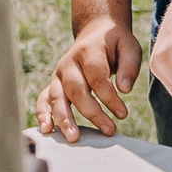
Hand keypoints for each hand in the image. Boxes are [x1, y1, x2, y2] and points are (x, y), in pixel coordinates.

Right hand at [35, 15, 141, 141]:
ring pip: (57, 97)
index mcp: (88, 51)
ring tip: (73, 137)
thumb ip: (129, 66)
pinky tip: (47, 130)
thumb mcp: (129, 47)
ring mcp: (58, 75)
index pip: (97, 76)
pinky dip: (42, 114)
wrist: (95, 34)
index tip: (123, 114)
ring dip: (64, 118)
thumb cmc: (114, 44)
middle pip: (76, 89)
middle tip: (108, 130)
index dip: (109, 96)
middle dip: (91, 112)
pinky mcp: (53, 85)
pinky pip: (43, 99)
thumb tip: (125, 89)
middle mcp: (68, 63)